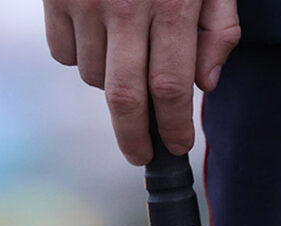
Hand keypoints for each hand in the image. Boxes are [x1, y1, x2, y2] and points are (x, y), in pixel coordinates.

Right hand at [43, 0, 239, 164]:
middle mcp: (125, 6)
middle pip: (124, 97)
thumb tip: (206, 85)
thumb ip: (217, 28)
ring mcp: (84, 2)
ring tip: (128, 58)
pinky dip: (81, 57)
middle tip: (141, 155)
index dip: (174, 125)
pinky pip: (63, 54)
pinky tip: (99, 35)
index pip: (171, 86)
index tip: (176, 146)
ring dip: (113, 83)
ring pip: (94, 77)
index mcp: (172, 1)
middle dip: (133, 136)